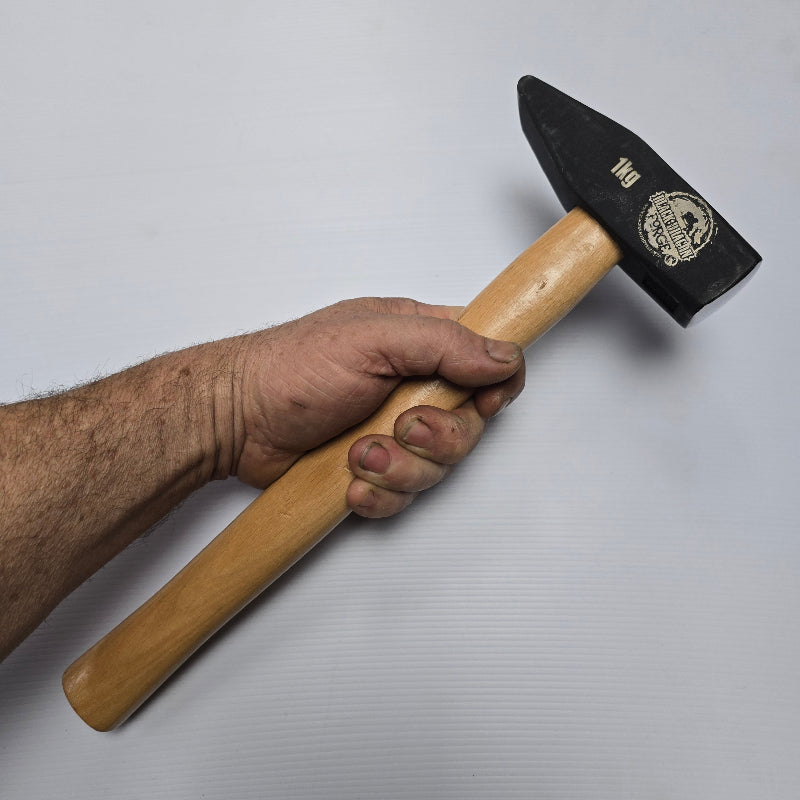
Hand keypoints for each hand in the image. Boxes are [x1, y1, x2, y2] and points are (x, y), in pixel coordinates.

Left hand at [222, 297, 524, 516]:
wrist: (234, 420)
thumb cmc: (288, 369)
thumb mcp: (371, 339)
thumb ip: (443, 344)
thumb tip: (503, 355)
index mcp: (418, 341)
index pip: (487, 358)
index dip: (494, 385)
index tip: (479, 402)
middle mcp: (411, 386)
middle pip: (470, 424)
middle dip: (438, 438)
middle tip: (401, 427)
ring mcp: (393, 430)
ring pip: (437, 467)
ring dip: (400, 468)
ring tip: (360, 453)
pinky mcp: (374, 467)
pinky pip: (403, 495)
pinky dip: (379, 494)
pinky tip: (351, 480)